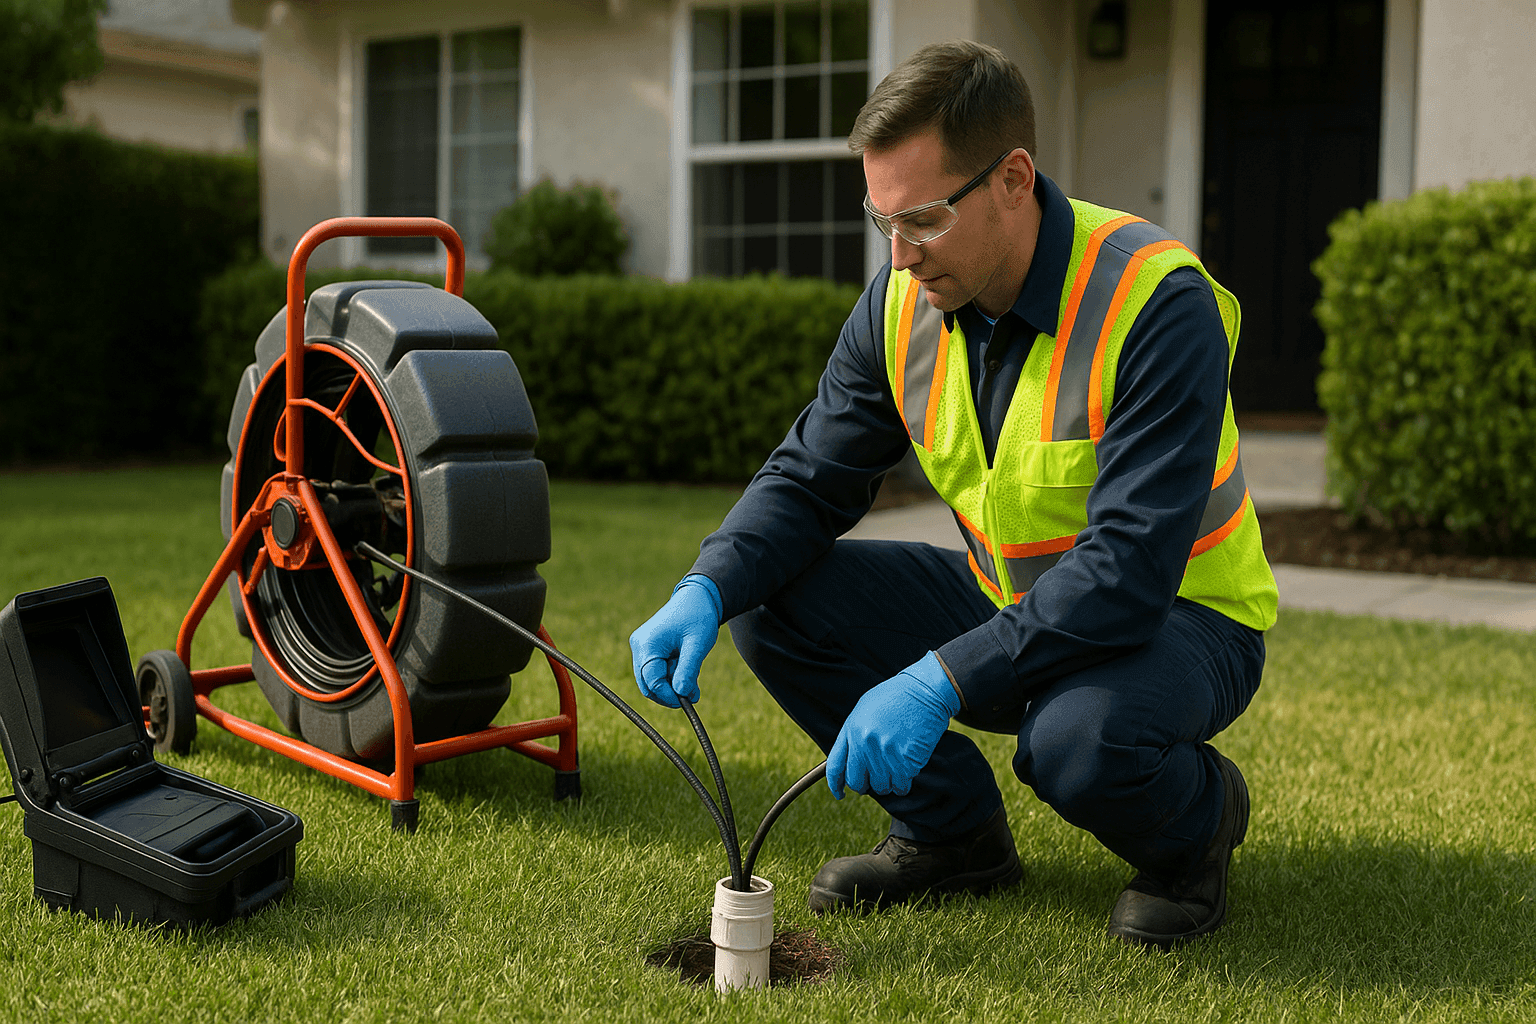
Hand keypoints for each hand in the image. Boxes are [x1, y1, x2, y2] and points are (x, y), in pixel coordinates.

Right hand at [629, 575, 721, 707]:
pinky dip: (672, 675)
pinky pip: (657, 670)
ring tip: (694, 677)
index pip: (651, 680)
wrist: (697, 596)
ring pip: (653, 679)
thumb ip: (688, 670)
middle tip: (692, 694)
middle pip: (648, 683)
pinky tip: (687, 669)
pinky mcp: (648, 649)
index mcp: (647, 644)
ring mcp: (642, 647)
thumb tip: (682, 694)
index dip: (668, 695)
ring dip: (673, 683)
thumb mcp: (697, 644)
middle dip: (670, 692)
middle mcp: (639, 646)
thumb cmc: (698, 616)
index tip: (687, 701)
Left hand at [826, 652, 961, 798]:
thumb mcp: (864, 709)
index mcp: (852, 730)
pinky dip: (905, 782)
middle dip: (866, 785)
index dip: (836, 785)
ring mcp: (886, 754)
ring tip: (896, 766)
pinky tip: (909, 766)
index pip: (835, 767)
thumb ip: (854, 735)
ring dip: (889, 783)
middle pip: (858, 782)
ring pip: (882, 787)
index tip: (840, 793)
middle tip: (876, 778)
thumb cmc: (896, 698)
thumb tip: (849, 761)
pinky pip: (902, 785)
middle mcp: (865, 744)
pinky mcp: (906, 761)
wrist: (925, 690)